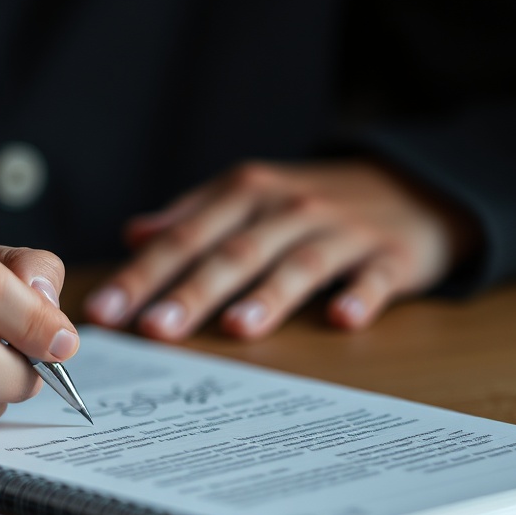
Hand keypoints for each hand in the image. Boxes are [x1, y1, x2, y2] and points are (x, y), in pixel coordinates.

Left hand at [84, 159, 477, 339]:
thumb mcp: (248, 196)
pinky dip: (361, 296)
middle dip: (191, 291)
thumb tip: (133, 235)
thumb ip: (191, 216)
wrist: (409, 184)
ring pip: (298, 264)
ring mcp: (342, 231)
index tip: (105, 311)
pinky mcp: (391, 254)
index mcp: (245, 193)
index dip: (142, 274)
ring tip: (236, 328)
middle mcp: (288, 208)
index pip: (184, 237)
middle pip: (233, 253)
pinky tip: (343, 320)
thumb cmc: (310, 202)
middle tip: (154, 330)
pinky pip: (375, 277)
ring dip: (268, 296)